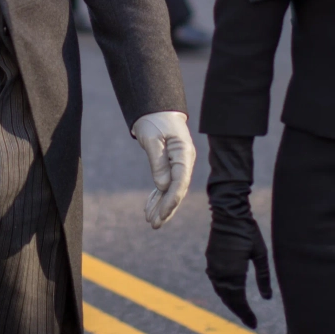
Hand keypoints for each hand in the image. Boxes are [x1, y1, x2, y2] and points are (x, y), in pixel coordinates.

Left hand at [131, 111, 193, 227]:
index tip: (162, 213)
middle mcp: (185, 161)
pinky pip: (166, 185)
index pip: (180, 181)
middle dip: (166, 208)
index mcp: (184, 153)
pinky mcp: (172, 166)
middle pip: (177, 190)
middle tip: (154, 224)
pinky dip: (158, 197)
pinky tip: (149, 209)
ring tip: (150, 222)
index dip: (172, 199)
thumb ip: (158, 162)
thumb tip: (162, 186)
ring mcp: (180, 164)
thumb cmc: (154, 120)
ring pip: (171, 190)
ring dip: (161, 206)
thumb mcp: (151, 138)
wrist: (157, 109)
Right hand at [203, 135, 271, 327]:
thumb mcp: (260, 254)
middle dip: (238, 311)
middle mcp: (220, 272)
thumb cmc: (248, 231)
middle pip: (228, 299)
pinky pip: (216, 282)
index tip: (254, 324)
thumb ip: (263, 277)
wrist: (228, 212)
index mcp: (233, 272)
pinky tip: (230, 292)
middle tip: (249, 320)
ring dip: (230, 302)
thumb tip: (267, 298)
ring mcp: (213, 265)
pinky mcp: (211, 259)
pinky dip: (224, 291)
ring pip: (221, 291)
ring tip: (241, 309)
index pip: (239, 300)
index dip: (246, 314)